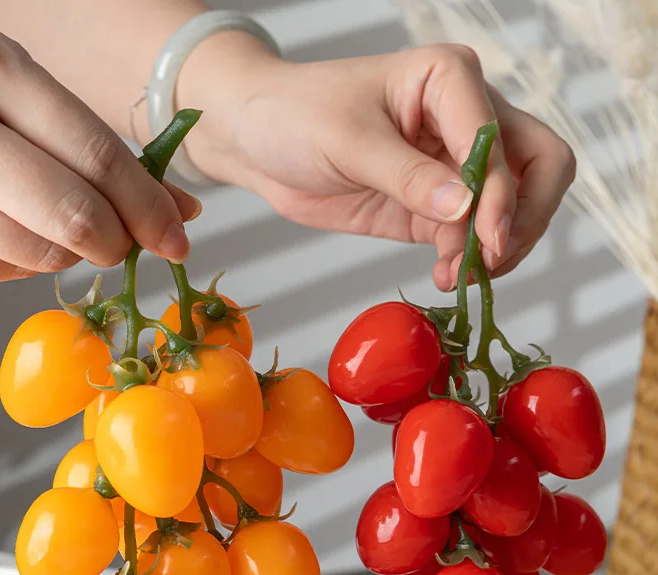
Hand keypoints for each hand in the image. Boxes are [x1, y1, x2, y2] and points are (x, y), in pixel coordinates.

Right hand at [0, 22, 199, 281]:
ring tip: (43, 222)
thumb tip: (178, 210)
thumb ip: (93, 148)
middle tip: (121, 244)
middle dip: (118, 242)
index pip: (99, 156)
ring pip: (40, 255)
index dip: (150, 208)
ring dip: (66, 252)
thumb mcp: (15, 91)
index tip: (177, 236)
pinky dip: (17, 262)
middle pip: (75, 216)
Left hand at [179, 41, 575, 290]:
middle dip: (523, 217)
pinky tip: (445, 276)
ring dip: (496, 246)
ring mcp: (451, 166)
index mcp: (449, 79)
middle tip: (488, 259)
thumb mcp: (348, 141)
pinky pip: (469, 236)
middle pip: (538, 165)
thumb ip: (407, 176)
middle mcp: (463, 117)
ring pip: (512, 206)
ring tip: (455, 276)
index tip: (485, 240)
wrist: (257, 141)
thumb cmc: (295, 114)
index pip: (502, 138)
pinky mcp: (431, 205)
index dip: (501, 193)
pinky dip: (467, 260)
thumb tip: (465, 208)